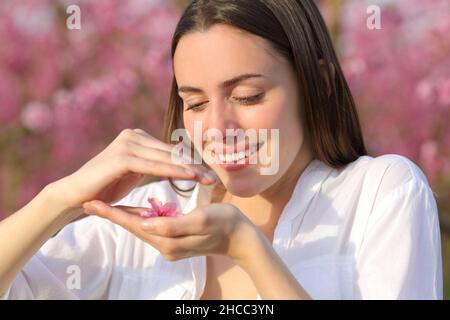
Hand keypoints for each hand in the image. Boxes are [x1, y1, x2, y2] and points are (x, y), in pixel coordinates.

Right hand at [48, 128, 215, 210]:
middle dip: (196, 167)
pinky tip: (192, 177)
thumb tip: (175, 165)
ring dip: (191, 169)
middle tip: (216, 179)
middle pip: (172, 153)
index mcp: (138, 138)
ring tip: (210, 179)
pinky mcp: (123, 156)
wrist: (75, 195)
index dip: (191, 164)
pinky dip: (174, 172)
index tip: (210, 175)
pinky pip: (155, 165)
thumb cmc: (105, 188)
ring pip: (166, 158)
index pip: (170, 152)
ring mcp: (127, 143)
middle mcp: (133, 136)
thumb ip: (152, 165)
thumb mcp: (134, 173)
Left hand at [82, 200, 259, 262]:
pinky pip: (153, 227)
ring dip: (124, 215)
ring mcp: (170, 244)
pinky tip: (135, 210)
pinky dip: (141, 217)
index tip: (91, 203)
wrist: (241, 239)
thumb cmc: (225, 224)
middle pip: (133, 226)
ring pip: (142, 227)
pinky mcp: (176, 240)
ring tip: (104, 204)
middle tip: (89, 202)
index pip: (134, 225)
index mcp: (169, 240)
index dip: (112, 213)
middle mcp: (165, 245)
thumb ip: (173, 224)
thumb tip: (145, 223)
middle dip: (112, 213)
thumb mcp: (201, 220)